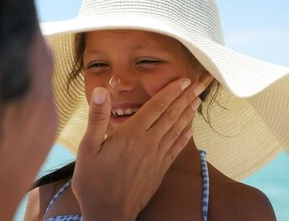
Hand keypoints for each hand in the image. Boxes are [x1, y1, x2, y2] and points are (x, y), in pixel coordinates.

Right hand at [72, 78, 206, 220]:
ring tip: (198, 101)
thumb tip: (102, 90)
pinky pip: (176, 148)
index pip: (156, 106)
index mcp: (132, 134)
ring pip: (177, 129)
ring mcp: (157, 157)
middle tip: (201, 84)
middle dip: (186, 97)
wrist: (108, 213)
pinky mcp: (160, 169)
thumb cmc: (93, 181)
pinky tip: (191, 129)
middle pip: (172, 115)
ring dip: (189, 113)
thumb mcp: (87, 147)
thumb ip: (97, 117)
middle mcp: (149, 142)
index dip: (171, 91)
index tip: (184, 80)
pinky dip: (185, 136)